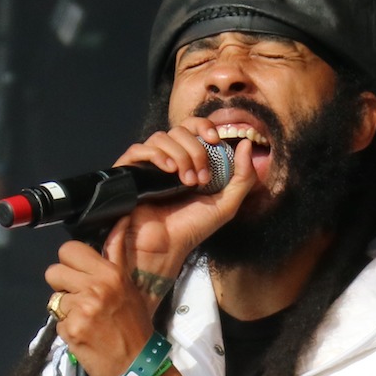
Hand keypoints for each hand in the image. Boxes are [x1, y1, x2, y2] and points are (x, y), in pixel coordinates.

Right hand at [108, 117, 256, 279]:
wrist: (165, 248)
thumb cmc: (192, 229)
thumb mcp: (226, 204)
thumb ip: (243, 176)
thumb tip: (245, 144)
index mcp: (189, 161)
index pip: (193, 128)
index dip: (204, 127)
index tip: (215, 140)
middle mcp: (168, 159)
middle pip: (179, 130)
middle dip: (195, 150)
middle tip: (202, 178)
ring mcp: (148, 165)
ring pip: (160, 137)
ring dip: (179, 156)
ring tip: (186, 182)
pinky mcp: (130, 172)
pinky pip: (138, 148)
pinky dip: (156, 155)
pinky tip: (168, 171)